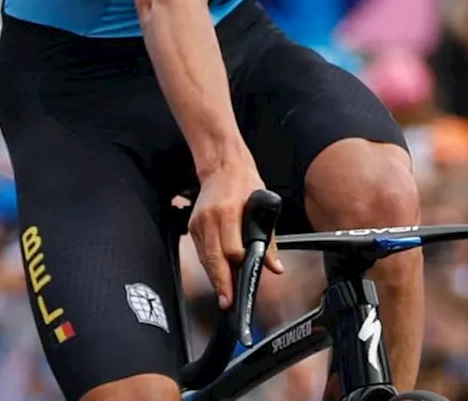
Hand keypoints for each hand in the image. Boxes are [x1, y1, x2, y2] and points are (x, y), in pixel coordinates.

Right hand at [190, 155, 282, 308]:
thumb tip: (275, 266)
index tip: (245, 278)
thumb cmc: (244, 182)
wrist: (222, 165)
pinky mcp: (192, 226)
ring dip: (215, 277)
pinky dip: (210, 264)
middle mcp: (210, 218)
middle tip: (227, 302)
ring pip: (205, 259)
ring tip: (224, 295)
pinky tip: (218, 274)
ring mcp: (198, 223)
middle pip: (214, 259)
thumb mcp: (263, 204)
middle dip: (221, 283)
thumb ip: (269, 239)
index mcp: (228, 212)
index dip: (240, 265)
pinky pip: (201, 252)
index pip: (232, 249)